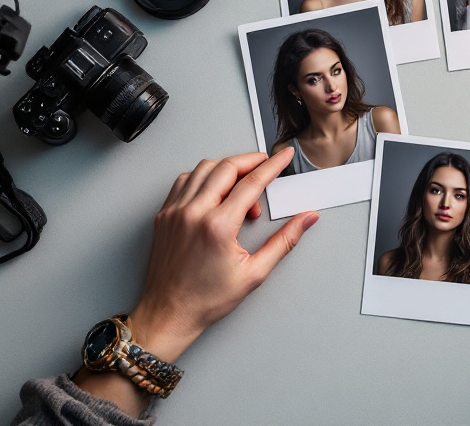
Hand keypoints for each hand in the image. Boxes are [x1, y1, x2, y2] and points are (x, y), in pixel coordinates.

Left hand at [129, 148, 318, 360]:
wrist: (169, 313)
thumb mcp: (254, 273)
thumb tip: (306, 219)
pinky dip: (203, 178)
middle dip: (251, 161)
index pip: (251, 183)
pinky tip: (215, 192)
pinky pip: (184, 181)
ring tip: (242, 189)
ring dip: (227, 169)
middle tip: (266, 166)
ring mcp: (174, 212)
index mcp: (217, 227)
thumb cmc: (206, 299)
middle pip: (226, 167)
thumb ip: (284, 241)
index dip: (272, 166)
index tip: (283, 156)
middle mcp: (193, 213)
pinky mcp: (163, 215)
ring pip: (203, 169)